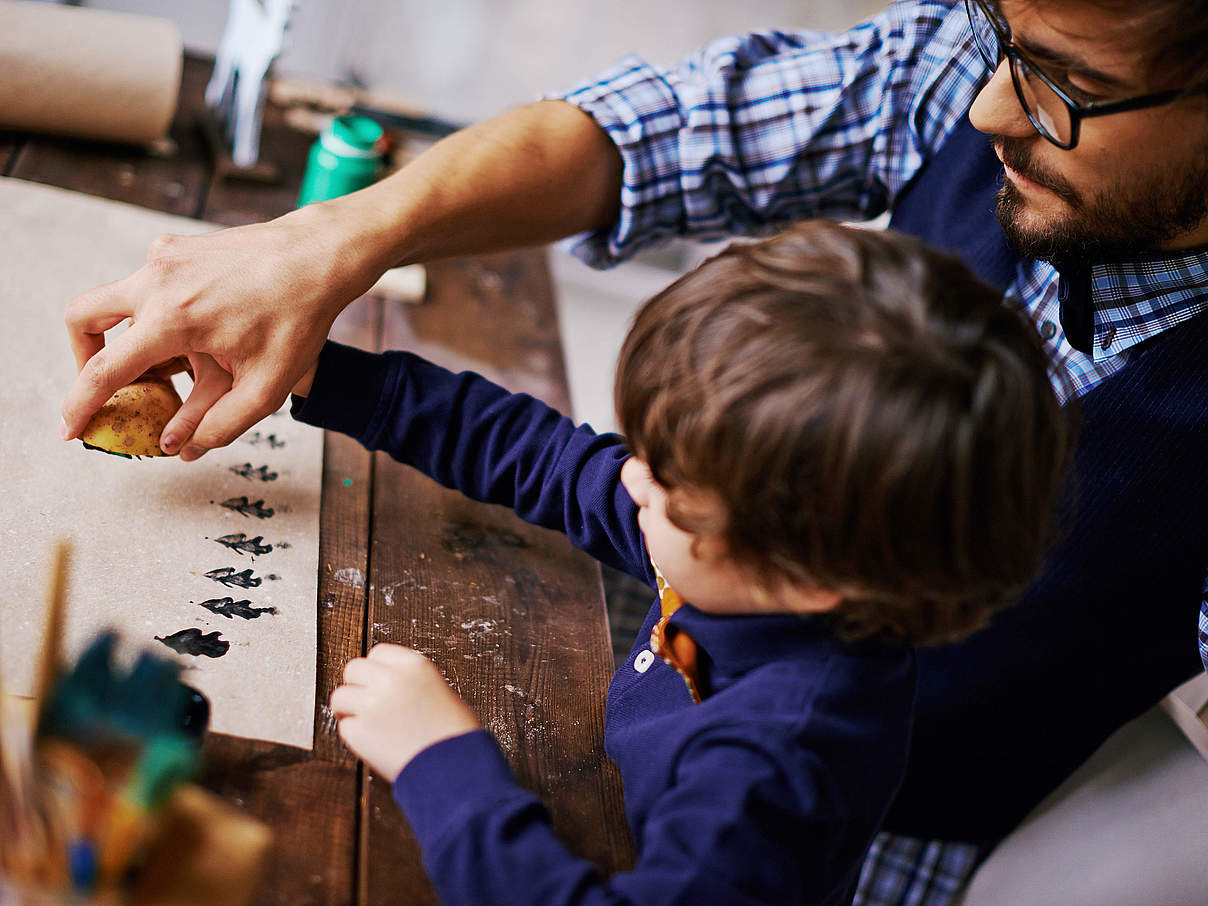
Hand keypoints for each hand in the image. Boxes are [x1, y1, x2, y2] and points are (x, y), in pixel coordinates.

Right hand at [60, 199, 390, 459]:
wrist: (319, 256)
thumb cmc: (300, 317)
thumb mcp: (267, 386)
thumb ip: (220, 423)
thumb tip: (179, 447)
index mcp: (172, 318)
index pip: (104, 370)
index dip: (81, 406)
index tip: (70, 429)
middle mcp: (157, 280)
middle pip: (82, 318)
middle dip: (85, 357)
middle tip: (113, 385)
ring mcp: (164, 257)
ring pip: (117, 300)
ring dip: (130, 336)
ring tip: (177, 365)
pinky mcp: (176, 247)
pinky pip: (149, 284)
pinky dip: (157, 312)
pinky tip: (204, 331)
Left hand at [331, 644, 480, 781]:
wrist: (455, 768)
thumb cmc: (455, 735)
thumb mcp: (440, 692)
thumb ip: (411, 683)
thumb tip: (386, 685)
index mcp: (414, 665)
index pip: (378, 652)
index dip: (377, 669)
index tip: (378, 682)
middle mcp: (390, 679)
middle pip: (353, 669)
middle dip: (357, 685)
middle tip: (365, 702)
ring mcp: (372, 705)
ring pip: (339, 696)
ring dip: (348, 709)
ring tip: (364, 724)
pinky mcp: (359, 732)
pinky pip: (345, 728)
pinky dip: (355, 736)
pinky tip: (373, 743)